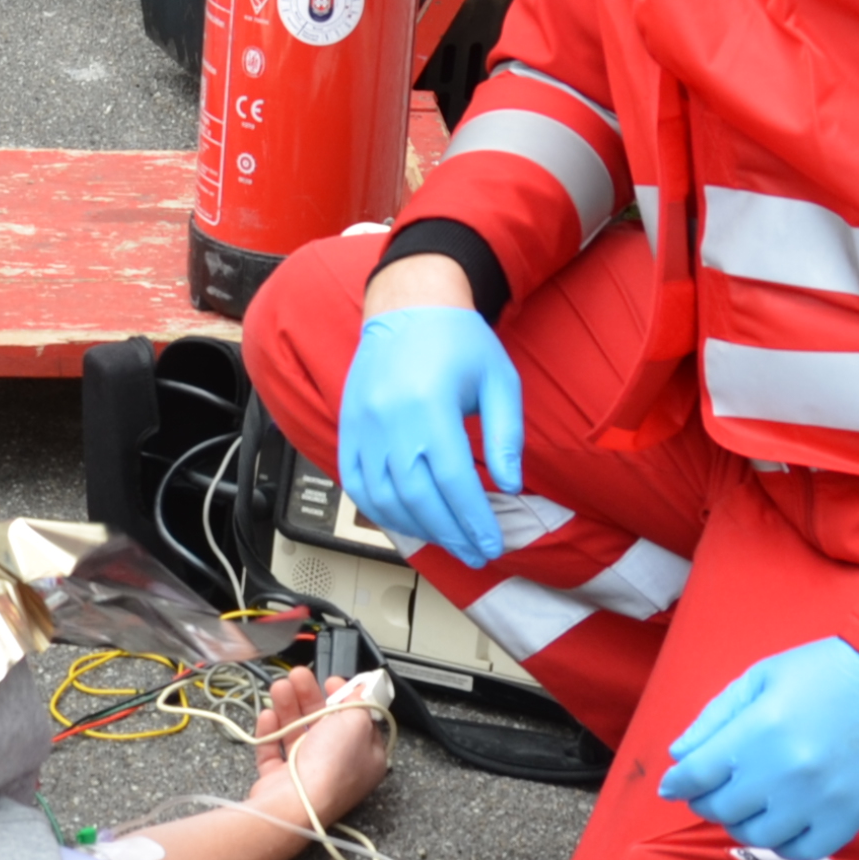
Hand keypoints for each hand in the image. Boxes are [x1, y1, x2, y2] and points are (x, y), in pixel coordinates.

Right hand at [335, 303, 522, 565]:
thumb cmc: (458, 340)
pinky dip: (378, 510)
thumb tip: (510, 486)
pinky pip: (355, 482)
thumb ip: (506, 435)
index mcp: (430, 406)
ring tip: (447, 541)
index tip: (491, 544)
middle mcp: (389, 420)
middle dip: (450, 534)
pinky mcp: (348, 427)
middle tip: (475, 554)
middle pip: (419, 498)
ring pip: (384, 497)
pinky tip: (405, 521)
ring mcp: (363, 426)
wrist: (408, 306)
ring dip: (417, 528)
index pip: (453, 481)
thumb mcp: (499, 380)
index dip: (473, 520)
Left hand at [657, 638, 858, 859]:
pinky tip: (783, 822)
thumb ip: (716, 716)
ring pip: (756, 836)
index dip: (677, 784)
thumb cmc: (828, 670)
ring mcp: (815, 801)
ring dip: (742, 823)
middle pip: (720, 808)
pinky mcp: (847, 819)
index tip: (673, 786)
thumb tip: (679, 754)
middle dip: (707, 800)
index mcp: (756, 731)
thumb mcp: (763, 676)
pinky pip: (800, 851)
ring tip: (749, 806)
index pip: (695, 775)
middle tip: (714, 790)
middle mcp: (781, 772)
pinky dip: (783, 842)